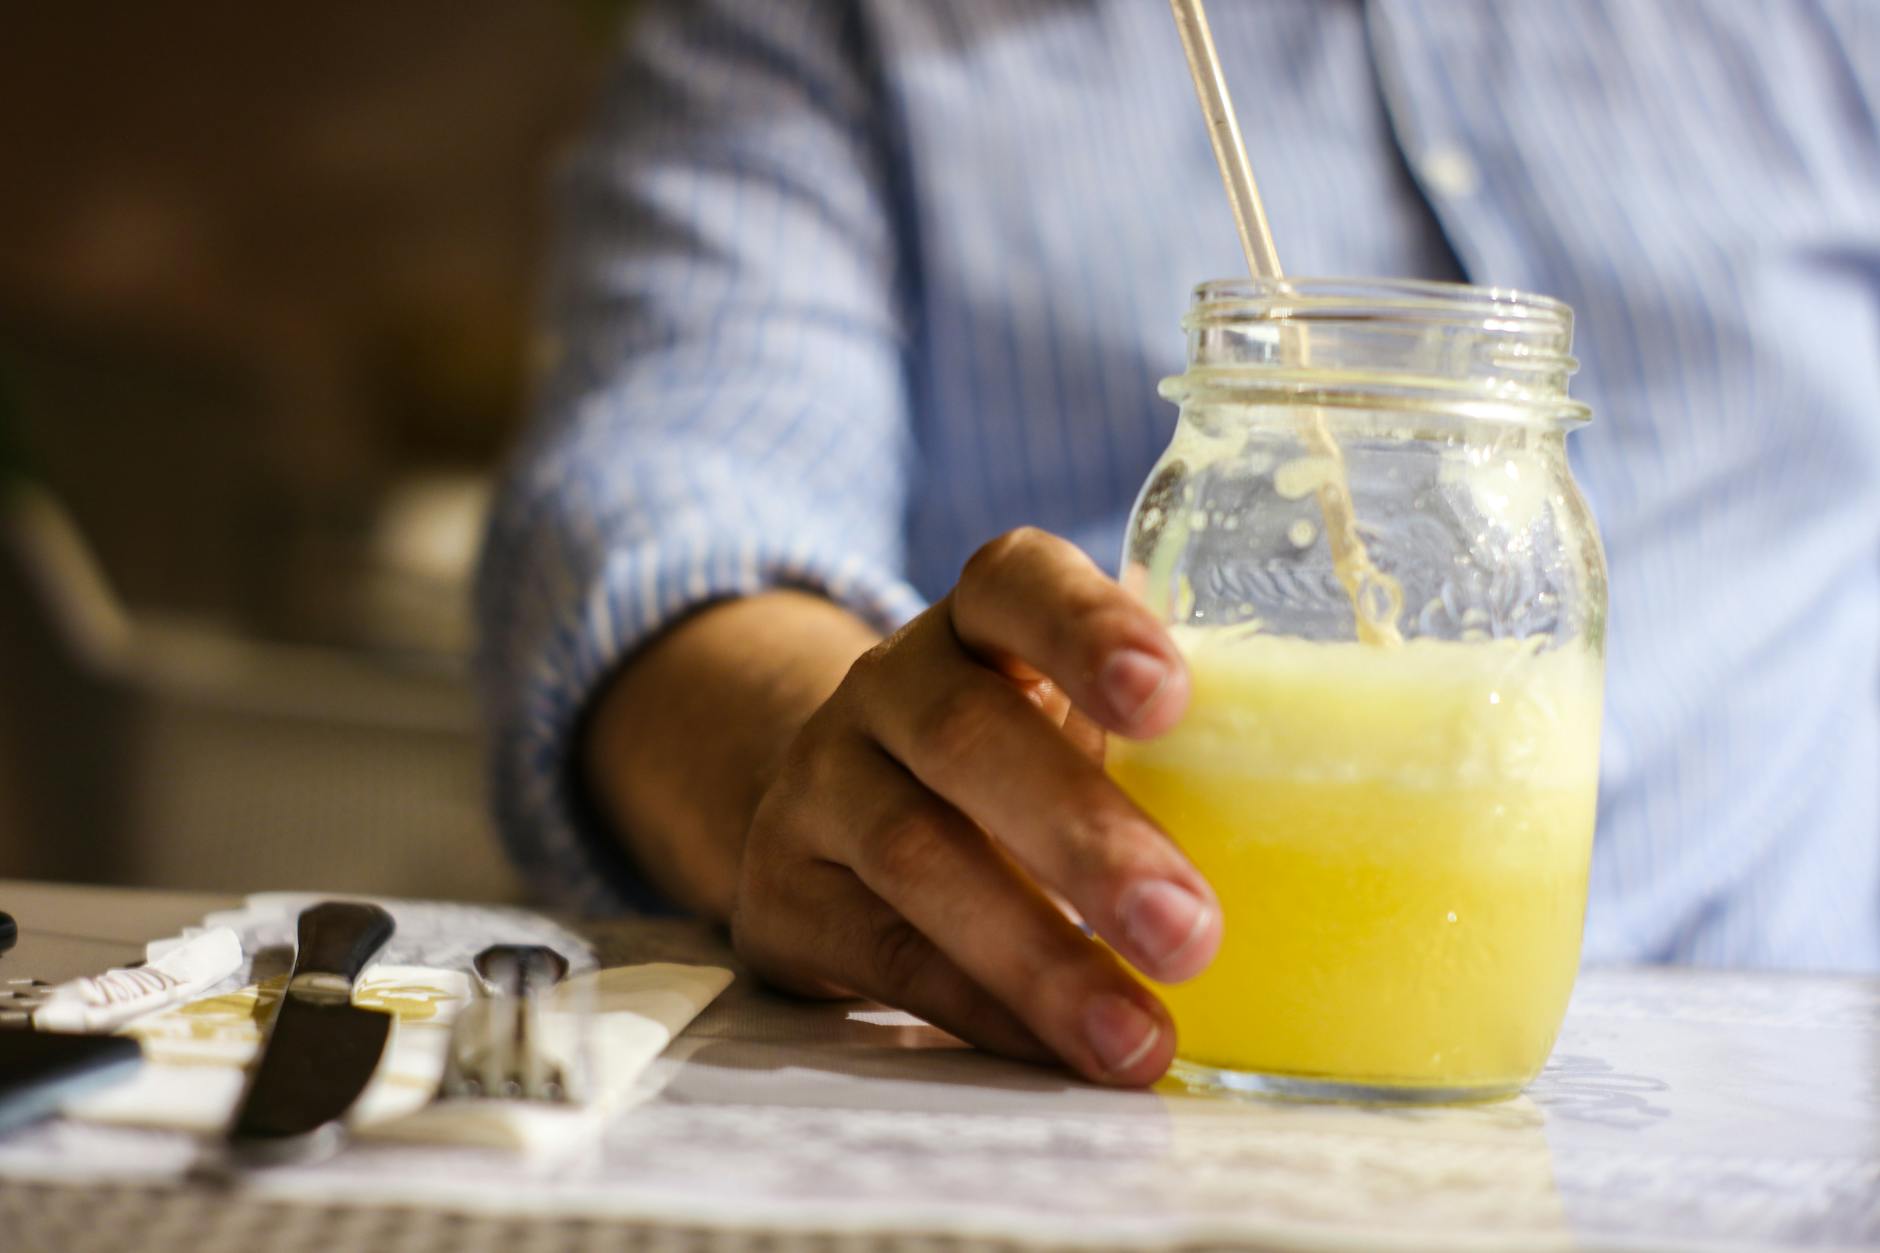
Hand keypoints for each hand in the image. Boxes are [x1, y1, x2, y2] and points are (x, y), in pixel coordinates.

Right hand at [730, 528, 1220, 1085]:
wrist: (841, 815)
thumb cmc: (1019, 766)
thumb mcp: (1081, 728)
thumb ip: (1179, 752)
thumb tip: (1371, 849)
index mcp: (981, 622)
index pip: (1016, 582)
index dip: (1087, 627)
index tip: (1171, 698)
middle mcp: (889, 684)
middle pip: (968, 736)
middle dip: (1084, 837)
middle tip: (1190, 930)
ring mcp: (823, 782)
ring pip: (916, 855)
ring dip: (1036, 954)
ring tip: (1138, 1037)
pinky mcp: (784, 890)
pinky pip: (882, 952)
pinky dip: (979, 1007)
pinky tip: (1058, 1052)